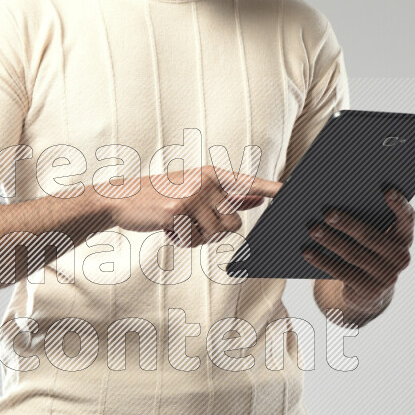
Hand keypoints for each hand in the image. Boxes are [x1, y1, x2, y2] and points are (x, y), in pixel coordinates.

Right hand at [109, 165, 282, 247]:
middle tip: (192, 222)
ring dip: (197, 237)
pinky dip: (182, 240)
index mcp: (211, 175)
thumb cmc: (161, 196)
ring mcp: (191, 197)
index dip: (270, 189)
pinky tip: (168, 227)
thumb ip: (229, 194)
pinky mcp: (177, 213)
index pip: (247, 183)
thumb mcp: (195, 189)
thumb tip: (259, 197)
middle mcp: (205, 182)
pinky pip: (194, 239)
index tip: (291, 192)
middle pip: (233, 222)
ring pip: (214, 234)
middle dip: (215, 230)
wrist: (122, 199)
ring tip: (178, 223)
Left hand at [302, 188, 414, 310]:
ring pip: (355, 254)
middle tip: (327, 212)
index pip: (406, 217)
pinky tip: (307, 251)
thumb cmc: (366, 250)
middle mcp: (401, 257)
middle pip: (372, 237)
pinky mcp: (369, 291)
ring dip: (331, 240)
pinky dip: (323, 260)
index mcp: (404, 237)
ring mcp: (387, 276)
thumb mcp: (373, 235)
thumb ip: (367, 216)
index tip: (385, 189)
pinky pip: (343, 272)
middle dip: (348, 224)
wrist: (368, 292)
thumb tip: (335, 198)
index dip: (398, 204)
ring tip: (312, 229)